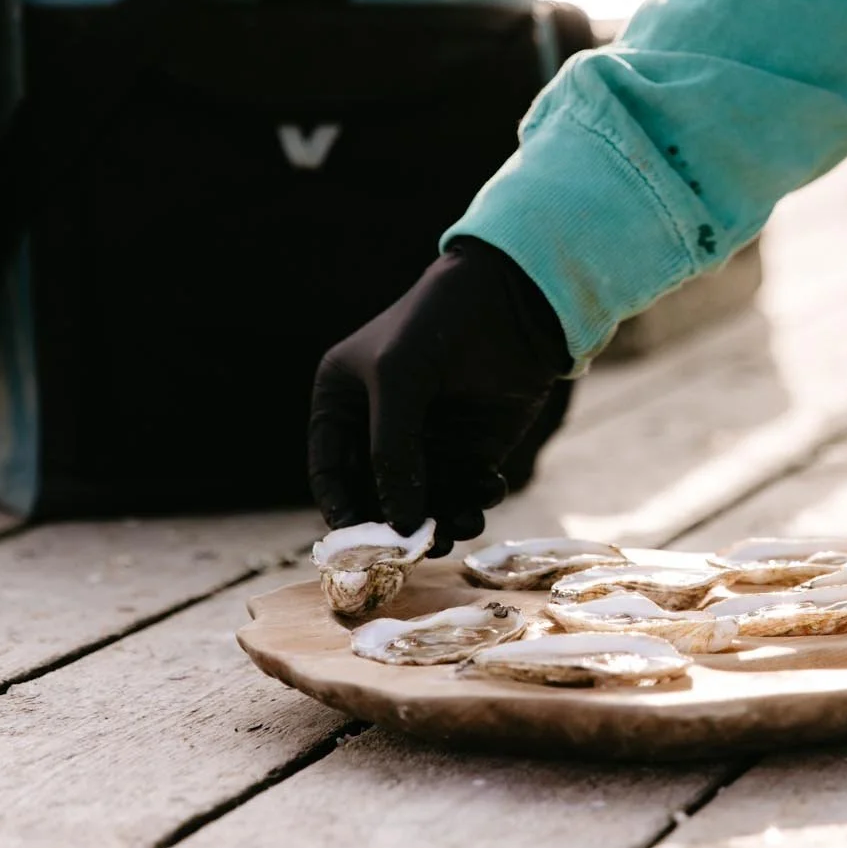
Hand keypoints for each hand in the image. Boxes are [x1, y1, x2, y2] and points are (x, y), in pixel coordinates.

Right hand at [309, 238, 571, 542]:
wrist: (514, 300)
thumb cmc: (440, 323)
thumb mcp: (399, 378)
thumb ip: (392, 451)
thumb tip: (400, 526)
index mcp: (344, 403)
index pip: (332, 472)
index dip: (344, 510)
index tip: (364, 544)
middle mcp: (381, 429)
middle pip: (378, 497)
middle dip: (399, 525)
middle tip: (421, 547)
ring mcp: (428, 442)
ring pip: (424, 503)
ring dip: (442, 520)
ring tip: (464, 522)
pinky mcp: (472, 449)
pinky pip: (464, 492)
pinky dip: (475, 500)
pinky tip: (489, 487)